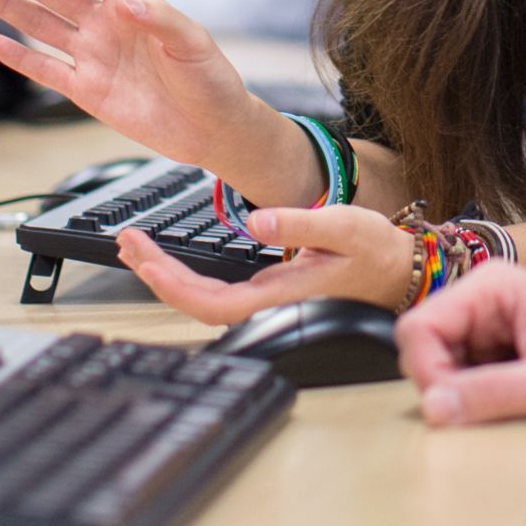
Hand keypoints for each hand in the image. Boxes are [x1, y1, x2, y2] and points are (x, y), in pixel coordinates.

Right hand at [0, 0, 257, 166]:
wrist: (211, 129)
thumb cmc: (210, 79)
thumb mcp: (192, 43)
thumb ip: (158, 20)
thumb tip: (124, 2)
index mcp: (132, 0)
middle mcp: (105, 23)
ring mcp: (93, 55)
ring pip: (39, 24)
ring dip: (5, 4)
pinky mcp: (87, 90)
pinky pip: (46, 69)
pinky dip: (19, 57)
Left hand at [113, 204, 416, 324]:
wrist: (398, 270)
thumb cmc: (376, 250)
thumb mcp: (345, 224)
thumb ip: (301, 222)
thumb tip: (257, 221)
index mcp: (283, 291)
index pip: (217, 303)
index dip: (176, 289)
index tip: (147, 262)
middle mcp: (268, 301)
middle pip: (199, 304)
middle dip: (157, 276)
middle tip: (127, 242)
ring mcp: (265, 296)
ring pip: (203, 298)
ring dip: (166, 275)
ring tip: (136, 247)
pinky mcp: (267, 287)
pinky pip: (216, 290)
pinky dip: (185, 274)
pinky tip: (169, 259)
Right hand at [395, 264, 525, 426]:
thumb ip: (493, 394)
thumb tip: (433, 408)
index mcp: (492, 288)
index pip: (418, 328)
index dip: (427, 374)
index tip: (451, 413)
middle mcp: (485, 305)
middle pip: (426, 354)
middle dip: (446, 392)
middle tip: (483, 420)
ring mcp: (494, 334)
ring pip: (445, 376)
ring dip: (465, 405)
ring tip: (509, 417)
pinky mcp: (506, 362)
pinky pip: (470, 390)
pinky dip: (481, 411)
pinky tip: (514, 419)